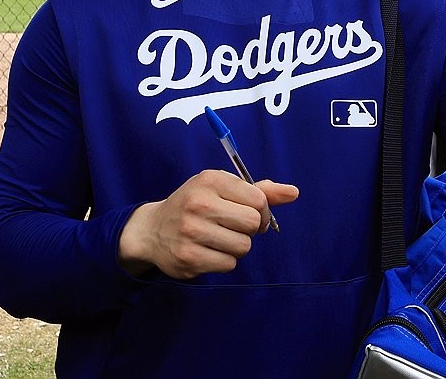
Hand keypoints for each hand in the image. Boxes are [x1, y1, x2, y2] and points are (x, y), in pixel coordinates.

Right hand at [117, 169, 298, 278]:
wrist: (152, 230)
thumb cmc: (196, 204)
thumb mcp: (223, 188)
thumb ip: (260, 191)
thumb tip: (294, 192)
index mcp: (211, 180)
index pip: (259, 200)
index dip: (263, 212)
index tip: (254, 215)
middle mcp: (199, 203)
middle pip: (252, 224)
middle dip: (250, 229)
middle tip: (234, 227)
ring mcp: (191, 232)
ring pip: (243, 247)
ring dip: (237, 246)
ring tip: (219, 238)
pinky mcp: (188, 258)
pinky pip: (228, 264)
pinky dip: (224, 261)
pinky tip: (208, 250)